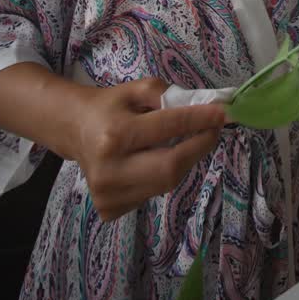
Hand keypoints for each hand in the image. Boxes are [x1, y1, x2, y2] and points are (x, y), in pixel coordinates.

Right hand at [70, 78, 225, 221]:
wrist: (75, 130)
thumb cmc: (110, 107)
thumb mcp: (138, 90)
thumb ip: (170, 96)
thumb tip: (208, 107)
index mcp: (115, 134)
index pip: (168, 128)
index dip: (199, 120)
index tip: (222, 113)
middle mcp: (109, 168)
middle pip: (171, 167)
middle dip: (199, 147)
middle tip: (212, 131)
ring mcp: (107, 194)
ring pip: (165, 183)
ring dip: (182, 162)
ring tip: (181, 144)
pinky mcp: (109, 209)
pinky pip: (152, 194)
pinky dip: (162, 177)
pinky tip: (153, 162)